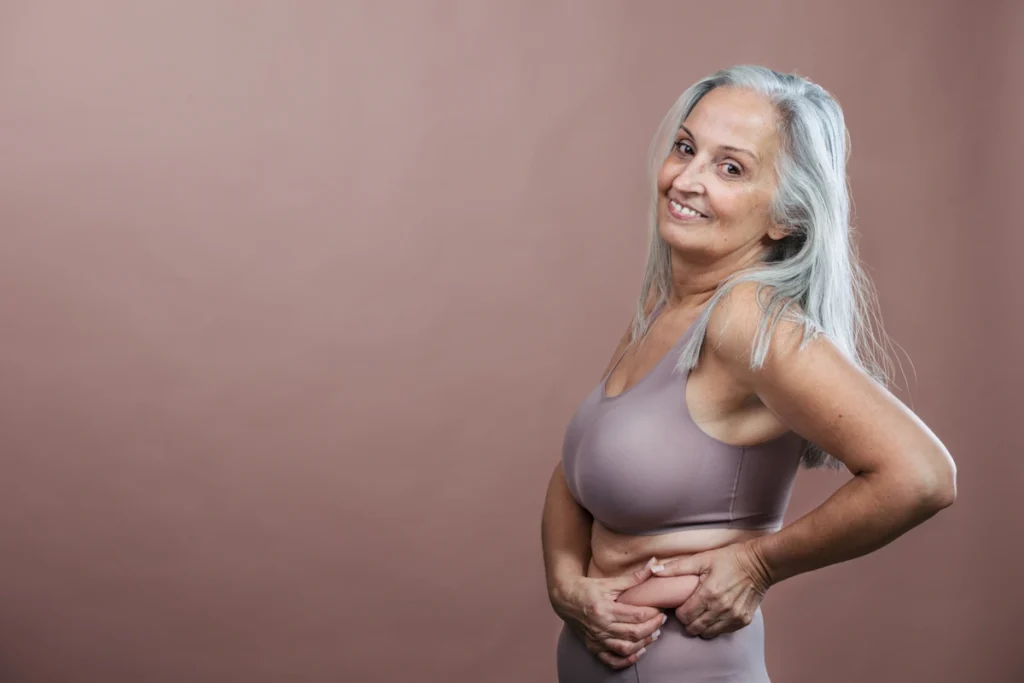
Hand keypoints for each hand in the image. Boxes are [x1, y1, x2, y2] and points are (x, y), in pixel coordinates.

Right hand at [552, 560, 667, 669]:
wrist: (565, 599)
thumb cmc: (588, 588)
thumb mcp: (610, 582)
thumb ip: (633, 578)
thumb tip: (654, 565)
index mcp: (605, 609)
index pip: (636, 615)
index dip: (653, 613)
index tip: (660, 608)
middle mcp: (601, 627)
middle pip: (634, 633)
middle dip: (652, 627)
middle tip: (661, 620)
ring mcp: (597, 640)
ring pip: (626, 648)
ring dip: (644, 643)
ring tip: (654, 634)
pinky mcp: (594, 647)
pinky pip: (612, 660)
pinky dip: (626, 660)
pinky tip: (638, 652)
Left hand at [651, 540, 772, 638]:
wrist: (759, 564)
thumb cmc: (728, 559)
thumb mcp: (701, 559)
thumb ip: (676, 568)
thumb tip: (653, 571)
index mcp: (708, 594)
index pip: (684, 616)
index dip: (679, 612)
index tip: (680, 605)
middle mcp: (721, 609)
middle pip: (694, 628)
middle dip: (687, 622)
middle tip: (688, 610)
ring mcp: (733, 617)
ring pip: (708, 634)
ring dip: (701, 626)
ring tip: (701, 613)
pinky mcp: (743, 621)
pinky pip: (723, 632)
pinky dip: (715, 627)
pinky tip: (714, 615)